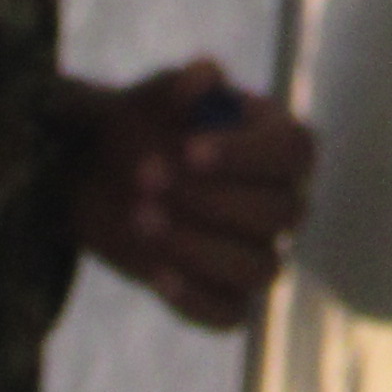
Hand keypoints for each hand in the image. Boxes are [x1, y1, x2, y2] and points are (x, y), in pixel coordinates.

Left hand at [63, 58, 316, 330]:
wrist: (95, 177)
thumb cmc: (138, 127)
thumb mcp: (149, 100)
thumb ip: (176, 87)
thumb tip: (206, 76)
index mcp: (278, 144)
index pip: (296, 151)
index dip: (248, 155)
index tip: (188, 150)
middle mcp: (281, 201)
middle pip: (281, 213)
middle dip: (211, 199)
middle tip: (144, 177)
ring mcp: (257, 253)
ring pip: (262, 269)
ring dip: (201, 248)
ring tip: (141, 219)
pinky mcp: (226, 297)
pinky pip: (230, 315)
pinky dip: (195, 299)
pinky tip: (156, 274)